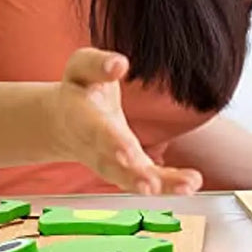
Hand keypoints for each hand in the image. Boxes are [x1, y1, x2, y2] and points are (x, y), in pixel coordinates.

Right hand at [47, 48, 202, 194]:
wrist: (62, 122)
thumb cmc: (79, 88)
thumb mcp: (82, 67)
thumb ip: (98, 64)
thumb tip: (119, 64)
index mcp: (83, 118)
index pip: (98, 131)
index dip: (112, 142)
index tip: (128, 153)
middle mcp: (97, 147)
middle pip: (114, 165)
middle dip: (133, 174)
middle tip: (152, 185)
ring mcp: (111, 162)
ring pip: (132, 178)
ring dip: (158, 185)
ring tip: (186, 186)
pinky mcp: (126, 169)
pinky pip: (145, 180)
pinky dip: (166, 185)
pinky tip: (189, 184)